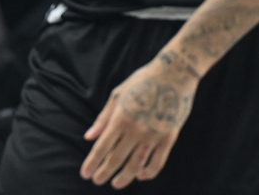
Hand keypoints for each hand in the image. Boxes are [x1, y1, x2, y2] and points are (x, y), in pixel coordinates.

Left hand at [80, 57, 197, 188]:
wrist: (173, 74)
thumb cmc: (141, 81)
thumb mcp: (117, 95)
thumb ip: (103, 118)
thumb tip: (89, 137)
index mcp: (120, 118)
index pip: (102, 147)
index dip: (92, 162)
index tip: (85, 173)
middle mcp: (136, 129)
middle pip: (117, 158)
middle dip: (104, 172)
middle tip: (96, 181)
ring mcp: (154, 135)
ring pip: (137, 164)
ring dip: (125, 177)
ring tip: (115, 184)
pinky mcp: (169, 137)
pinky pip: (158, 161)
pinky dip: (149, 172)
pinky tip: (140, 176)